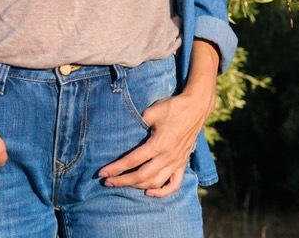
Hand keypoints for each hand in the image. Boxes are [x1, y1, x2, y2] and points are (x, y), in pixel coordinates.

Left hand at [96, 88, 211, 196]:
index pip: (132, 161)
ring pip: (155, 182)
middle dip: (122, 181)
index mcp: (158, 144)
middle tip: (107, 182)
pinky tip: (149, 192)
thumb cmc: (173, 107)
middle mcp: (167, 157)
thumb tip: (125, 131)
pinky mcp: (182, 163)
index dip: (115, 168)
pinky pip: (174, 184)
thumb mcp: (152, 111)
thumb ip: (138, 123)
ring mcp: (176, 162)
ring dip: (137, 186)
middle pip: (141, 176)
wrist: (196, 106)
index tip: (102, 173)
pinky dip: (162, 192)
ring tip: (124, 183)